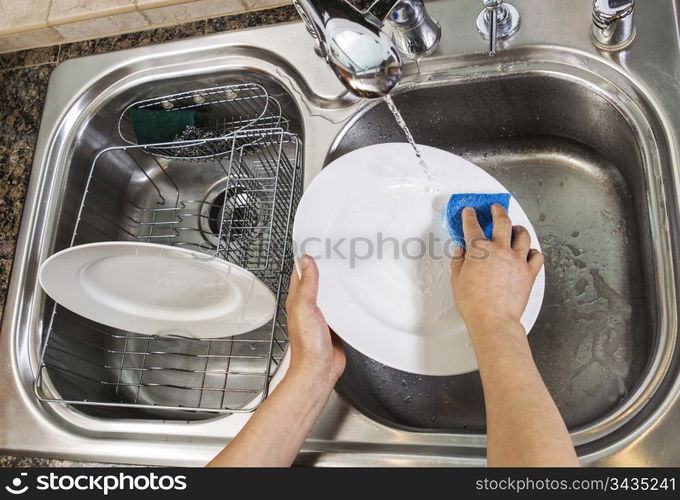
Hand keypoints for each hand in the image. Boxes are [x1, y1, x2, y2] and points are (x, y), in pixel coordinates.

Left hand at [285, 255, 345, 388]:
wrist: (319, 370)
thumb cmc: (308, 345)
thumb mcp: (305, 308)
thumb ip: (307, 285)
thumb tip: (306, 261)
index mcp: (297, 299)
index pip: (301, 271)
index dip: (308, 256)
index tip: (318, 244)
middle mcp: (309, 306)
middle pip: (318, 280)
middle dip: (326, 267)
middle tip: (338, 253)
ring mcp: (322, 315)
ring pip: (330, 293)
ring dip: (338, 283)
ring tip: (349, 268)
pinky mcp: (335, 325)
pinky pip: (341, 308)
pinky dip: (347, 300)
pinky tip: (355, 295)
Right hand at [450, 204, 543, 339]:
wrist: (493, 320)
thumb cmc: (474, 304)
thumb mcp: (457, 280)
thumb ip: (458, 261)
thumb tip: (460, 251)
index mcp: (479, 250)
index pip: (473, 226)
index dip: (469, 216)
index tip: (469, 212)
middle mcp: (500, 250)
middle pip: (502, 221)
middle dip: (498, 211)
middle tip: (496, 208)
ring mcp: (517, 260)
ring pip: (523, 235)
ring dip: (518, 228)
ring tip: (516, 227)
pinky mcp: (529, 272)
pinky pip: (536, 255)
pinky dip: (533, 251)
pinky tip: (529, 251)